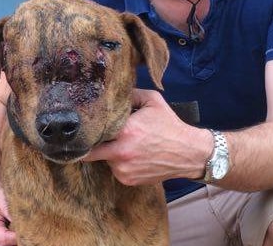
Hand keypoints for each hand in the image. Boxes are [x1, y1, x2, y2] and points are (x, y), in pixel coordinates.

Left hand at [83, 88, 210, 184]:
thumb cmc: (170, 125)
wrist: (188, 153)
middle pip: (90, 151)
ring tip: (126, 144)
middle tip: (96, 136)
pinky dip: (120, 163)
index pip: (92, 132)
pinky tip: (133, 155)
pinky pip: (115, 170)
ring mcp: (123, 169)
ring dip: (110, 152)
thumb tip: (111, 92)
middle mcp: (121, 152)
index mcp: (125, 131)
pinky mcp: (128, 180)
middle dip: (92, 143)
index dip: (87, 129)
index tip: (84, 125)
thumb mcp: (152, 100)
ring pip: (105, 159)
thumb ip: (129, 94)